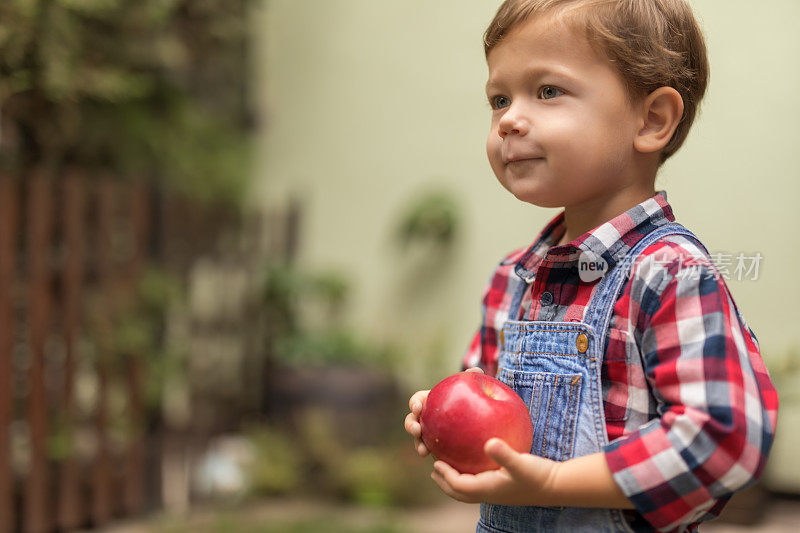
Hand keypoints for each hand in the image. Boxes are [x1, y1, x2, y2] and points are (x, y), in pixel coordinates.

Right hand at [404, 367, 484, 456]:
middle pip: (412, 421)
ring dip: (418, 444)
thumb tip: (475, 370)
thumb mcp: (472, 389)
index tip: (418, 407)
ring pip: (419, 439)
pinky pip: (434, 452)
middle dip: (411, 425)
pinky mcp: (439, 448)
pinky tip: (441, 463)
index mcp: (429, 402)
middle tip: (417, 430)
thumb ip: (472, 379)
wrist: (479, 419)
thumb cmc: (472, 399)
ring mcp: (431, 434)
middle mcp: (427, 418)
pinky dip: (434, 457)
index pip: (417, 401)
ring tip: (423, 451)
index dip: (414, 404)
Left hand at [430, 437, 558, 505]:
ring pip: (468, 491)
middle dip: (445, 482)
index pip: (459, 485)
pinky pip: (478, 484)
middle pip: (459, 493)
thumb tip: (488, 442)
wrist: (556, 486)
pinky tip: (472, 461)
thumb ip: (504, 454)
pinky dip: (468, 476)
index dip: (446, 475)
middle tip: (434, 468)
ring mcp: (495, 492)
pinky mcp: (502, 488)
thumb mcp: (521, 462)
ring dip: (455, 482)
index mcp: (488, 489)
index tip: (435, 462)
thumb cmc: (538, 474)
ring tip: (447, 467)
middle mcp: (489, 493)